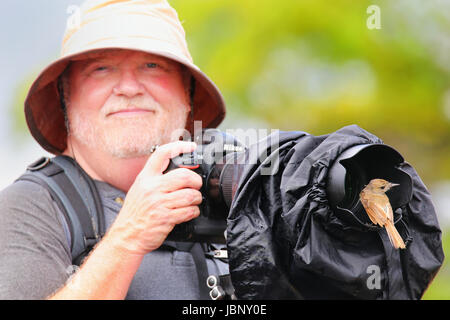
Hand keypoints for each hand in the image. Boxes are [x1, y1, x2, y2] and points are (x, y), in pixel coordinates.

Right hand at [106, 141, 202, 255]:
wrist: (126, 237)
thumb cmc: (134, 214)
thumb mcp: (139, 189)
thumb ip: (155, 178)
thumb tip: (177, 170)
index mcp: (145, 178)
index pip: (162, 154)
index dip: (179, 147)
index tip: (190, 147)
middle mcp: (152, 188)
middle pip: (184, 175)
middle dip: (196, 180)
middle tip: (196, 185)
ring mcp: (159, 203)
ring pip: (190, 194)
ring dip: (197, 198)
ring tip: (193, 201)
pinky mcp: (166, 218)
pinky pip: (189, 211)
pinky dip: (193, 211)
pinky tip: (189, 212)